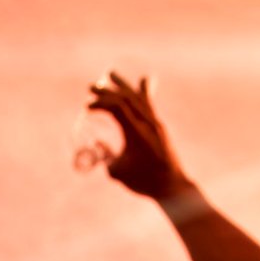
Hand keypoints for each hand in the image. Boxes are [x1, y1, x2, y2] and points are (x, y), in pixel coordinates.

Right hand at [87, 72, 194, 199]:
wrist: (172, 186)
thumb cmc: (143, 181)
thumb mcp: (118, 171)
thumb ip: (106, 155)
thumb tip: (99, 142)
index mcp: (137, 133)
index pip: (117, 108)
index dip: (101, 103)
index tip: (87, 107)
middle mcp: (147, 123)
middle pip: (126, 98)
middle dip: (108, 91)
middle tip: (91, 87)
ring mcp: (155, 124)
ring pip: (138, 98)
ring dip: (123, 86)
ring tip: (111, 73)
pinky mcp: (159, 127)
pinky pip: (149, 105)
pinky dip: (143, 92)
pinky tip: (145, 80)